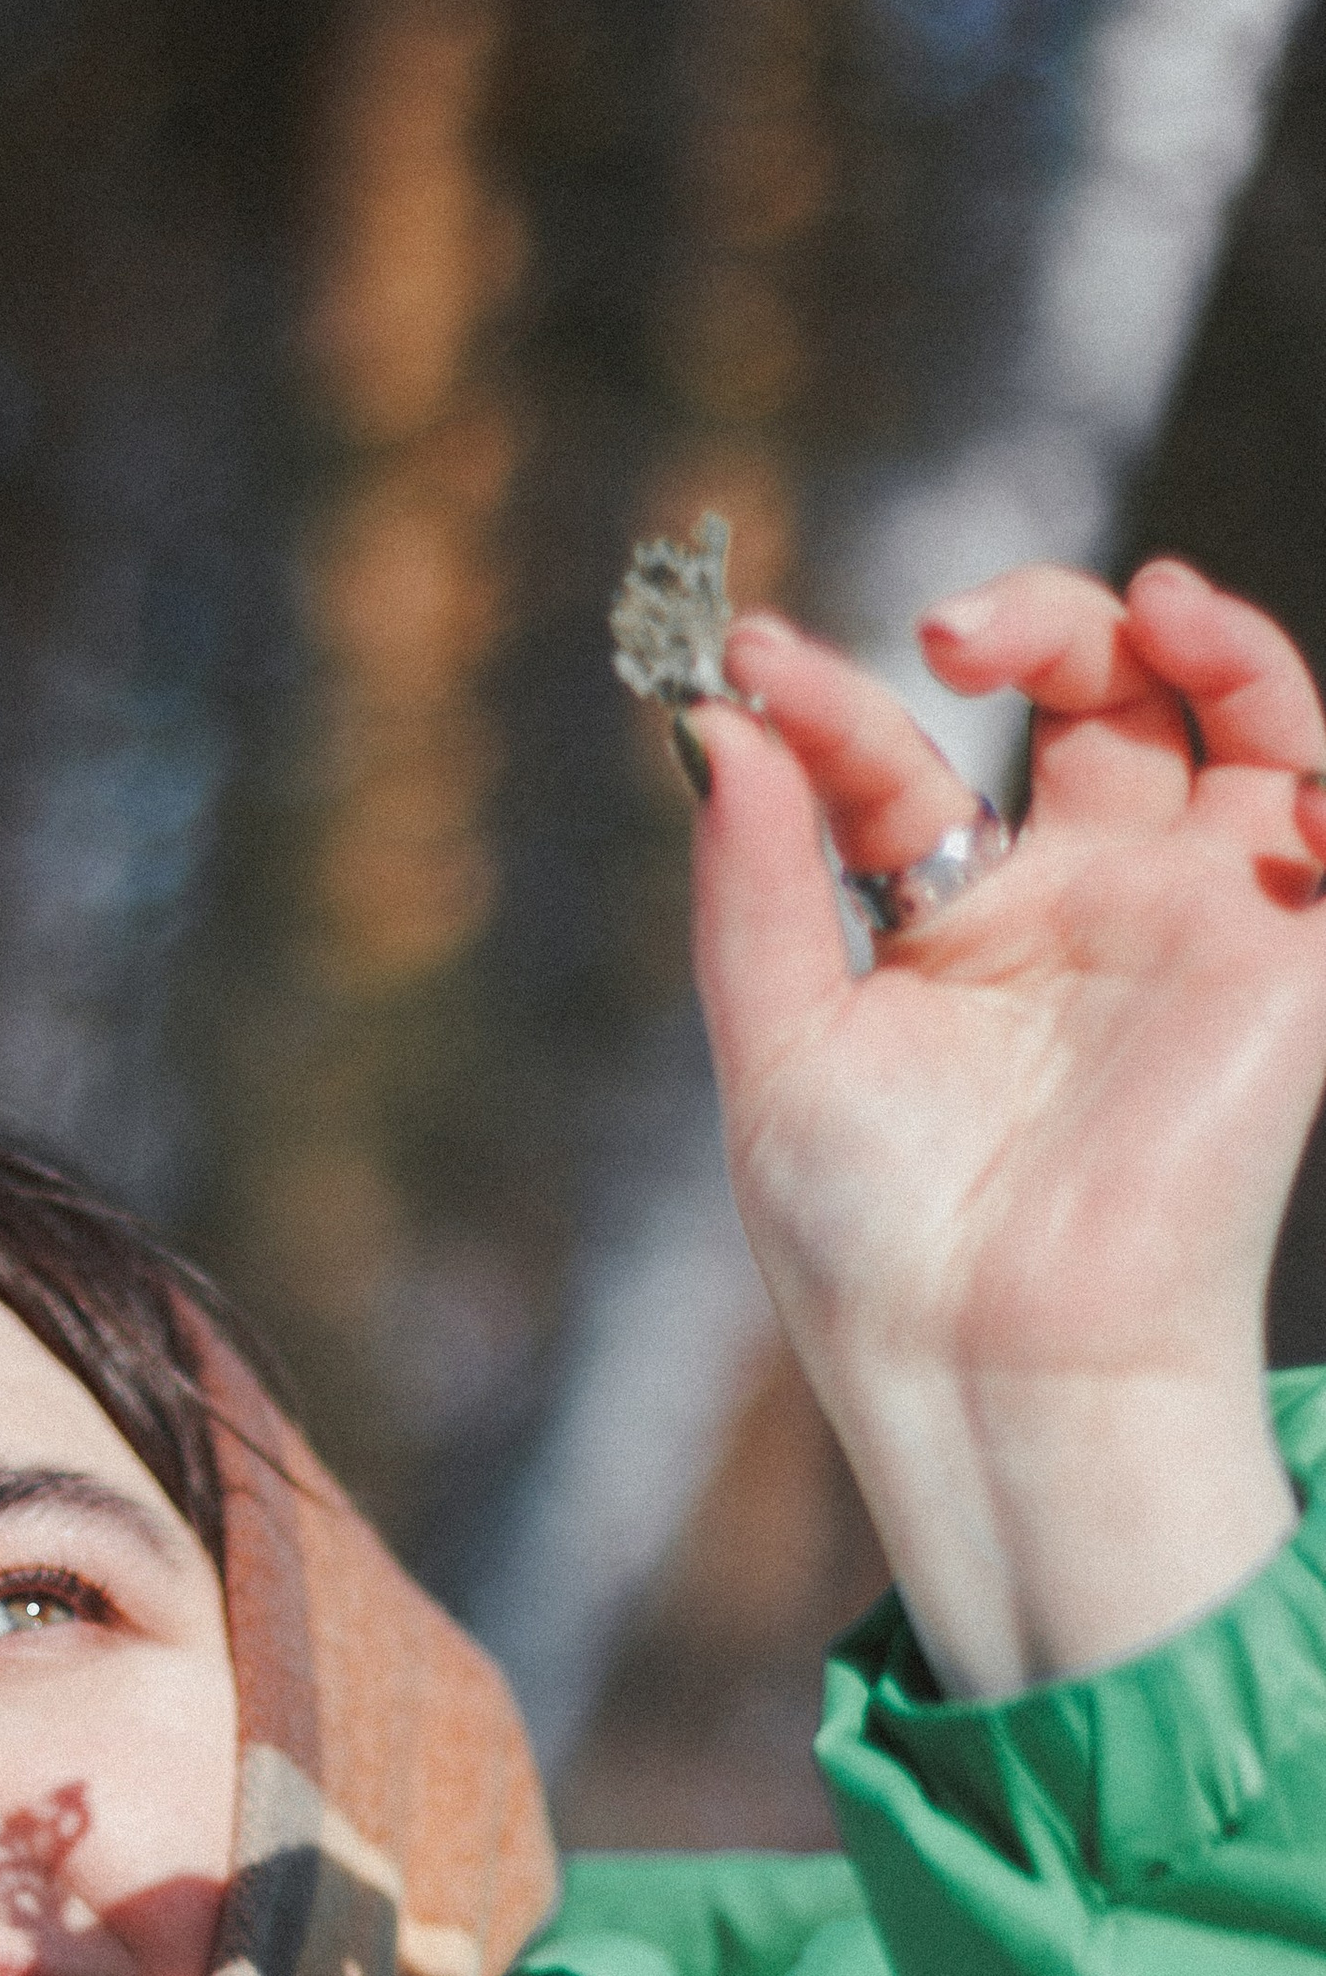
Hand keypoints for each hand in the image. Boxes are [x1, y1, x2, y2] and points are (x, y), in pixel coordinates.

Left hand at [689, 558, 1325, 1695]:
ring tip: (1146, 607)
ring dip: (1203, 635)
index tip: (747, 659)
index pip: (898, 765)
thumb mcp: (777, 1048)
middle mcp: (1078, 908)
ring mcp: (1186, 925)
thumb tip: (710, 724)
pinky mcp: (1285, 964)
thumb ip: (755, 883)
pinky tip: (1244, 717)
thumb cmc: (874, 1248)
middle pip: (1091, 693)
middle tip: (942, 634)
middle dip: (1034, 621)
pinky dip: (1312, 755)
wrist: (994, 1367)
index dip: (825, 703)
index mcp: (949, 928)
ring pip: (1236, 716)